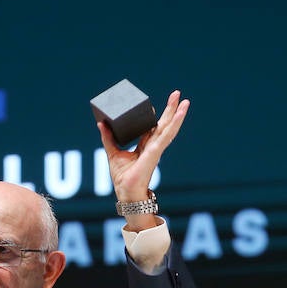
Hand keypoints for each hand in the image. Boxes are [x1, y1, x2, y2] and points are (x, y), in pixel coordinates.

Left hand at [98, 90, 189, 212]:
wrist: (126, 193)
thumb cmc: (122, 178)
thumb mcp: (112, 152)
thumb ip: (108, 138)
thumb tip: (101, 123)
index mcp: (146, 146)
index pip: (154, 127)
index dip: (158, 115)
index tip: (159, 104)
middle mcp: (154, 146)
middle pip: (165, 124)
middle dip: (172, 109)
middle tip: (178, 94)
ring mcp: (156, 150)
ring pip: (170, 128)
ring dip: (178, 114)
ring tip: (186, 102)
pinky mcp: (155, 153)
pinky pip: (166, 137)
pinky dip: (173, 126)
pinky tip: (178, 116)